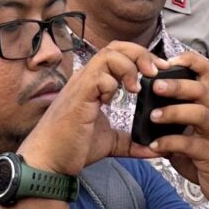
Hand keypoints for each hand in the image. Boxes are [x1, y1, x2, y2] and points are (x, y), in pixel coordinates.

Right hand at [17, 40, 152, 177]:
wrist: (49, 161)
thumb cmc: (71, 148)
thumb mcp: (110, 142)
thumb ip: (131, 141)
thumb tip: (155, 148)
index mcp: (95, 84)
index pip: (118, 54)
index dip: (141, 57)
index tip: (159, 72)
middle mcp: (87, 79)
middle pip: (116, 47)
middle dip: (141, 54)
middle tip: (157, 71)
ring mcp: (81, 86)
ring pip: (108, 55)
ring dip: (129, 65)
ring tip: (137, 87)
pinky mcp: (78, 97)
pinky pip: (98, 76)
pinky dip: (112, 83)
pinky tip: (115, 100)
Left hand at [141, 53, 208, 206]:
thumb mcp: (194, 133)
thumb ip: (175, 121)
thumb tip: (147, 109)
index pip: (206, 72)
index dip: (189, 61)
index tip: (167, 61)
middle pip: (201, 90)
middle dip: (177, 85)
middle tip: (155, 85)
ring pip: (200, 114)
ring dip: (174, 112)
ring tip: (153, 115)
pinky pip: (190, 145)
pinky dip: (170, 143)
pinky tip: (155, 146)